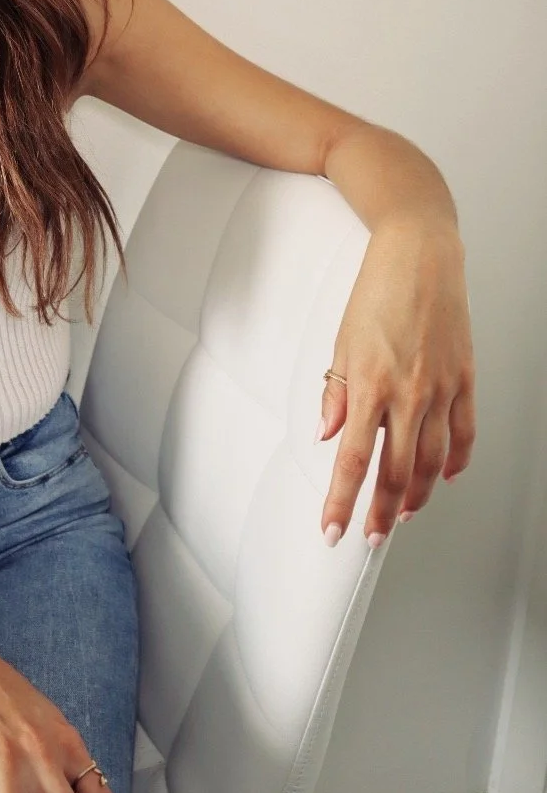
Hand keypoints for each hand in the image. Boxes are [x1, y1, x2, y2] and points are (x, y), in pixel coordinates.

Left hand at [317, 215, 475, 545]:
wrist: (421, 256)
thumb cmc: (377, 292)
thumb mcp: (342, 342)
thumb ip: (336, 393)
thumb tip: (328, 435)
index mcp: (370, 384)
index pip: (353, 459)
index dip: (342, 501)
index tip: (332, 529)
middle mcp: (408, 393)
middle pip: (396, 471)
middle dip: (380, 511)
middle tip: (369, 537)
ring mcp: (441, 388)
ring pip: (433, 461)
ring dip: (417, 494)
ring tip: (401, 514)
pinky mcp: (464, 379)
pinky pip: (464, 432)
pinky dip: (455, 461)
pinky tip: (445, 476)